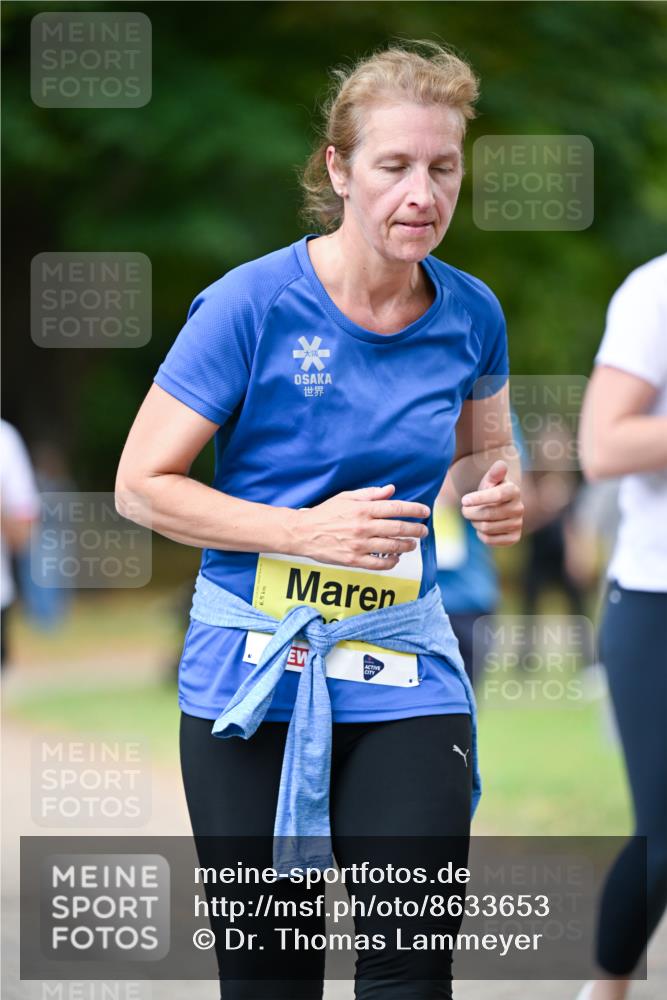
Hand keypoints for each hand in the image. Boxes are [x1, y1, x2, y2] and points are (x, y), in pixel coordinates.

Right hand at [294, 484, 429, 569]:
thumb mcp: (347, 497)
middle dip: (416, 529)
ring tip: (412, 544)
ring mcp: (360, 545)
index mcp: (363, 509)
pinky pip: (380, 564)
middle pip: (399, 528)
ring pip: (393, 547)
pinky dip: (391, 561)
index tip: (425, 512)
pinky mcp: (354, 560)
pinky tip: (395, 558)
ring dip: (407, 546)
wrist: (303, 533)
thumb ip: (370, 494)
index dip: (415, 510)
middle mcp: (364, 527)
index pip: (396, 508)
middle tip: (424, 531)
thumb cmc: (325, 512)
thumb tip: (391, 490)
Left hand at [461, 460, 523, 546]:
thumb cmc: (491, 490)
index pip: (497, 495)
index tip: (463, 500)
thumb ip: (494, 473)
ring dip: (474, 523)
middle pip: (488, 514)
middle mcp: (519, 508)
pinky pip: (490, 540)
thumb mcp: (490, 480)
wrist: (499, 507)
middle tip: (464, 510)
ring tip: (474, 517)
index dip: (479, 498)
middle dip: (470, 512)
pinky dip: (480, 534)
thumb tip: (501, 464)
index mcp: (514, 491)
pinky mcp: (514, 537)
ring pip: (486, 527)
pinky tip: (482, 528)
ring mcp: (518, 524)